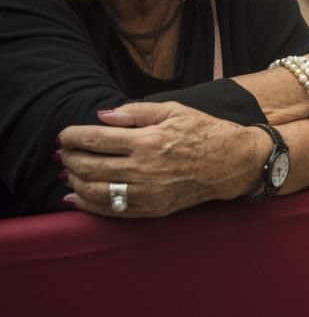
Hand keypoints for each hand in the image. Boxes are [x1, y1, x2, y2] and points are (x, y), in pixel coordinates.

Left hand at [57, 102, 261, 217]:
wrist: (234, 162)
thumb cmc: (206, 131)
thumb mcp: (174, 111)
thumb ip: (136, 111)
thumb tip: (102, 115)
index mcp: (148, 141)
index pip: (97, 139)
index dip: (73, 136)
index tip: (64, 135)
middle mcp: (144, 169)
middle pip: (90, 166)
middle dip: (69, 158)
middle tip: (62, 152)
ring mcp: (148, 192)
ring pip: (95, 191)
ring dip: (74, 181)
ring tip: (69, 172)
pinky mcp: (153, 208)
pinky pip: (112, 210)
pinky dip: (88, 205)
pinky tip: (76, 197)